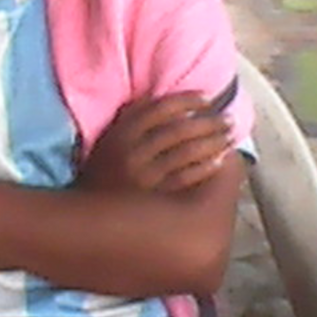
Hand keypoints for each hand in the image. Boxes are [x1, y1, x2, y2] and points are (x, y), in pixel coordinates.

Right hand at [79, 92, 233, 193]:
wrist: (88, 218)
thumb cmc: (104, 173)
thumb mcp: (110, 140)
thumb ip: (130, 117)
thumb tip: (162, 98)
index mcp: (120, 134)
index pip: (159, 108)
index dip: (187, 100)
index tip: (207, 99)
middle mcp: (132, 153)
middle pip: (178, 129)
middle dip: (208, 121)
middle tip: (228, 119)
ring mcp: (145, 177)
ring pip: (186, 152)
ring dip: (213, 142)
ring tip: (228, 138)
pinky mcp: (155, 198)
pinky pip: (187, 178)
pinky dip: (206, 167)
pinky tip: (219, 161)